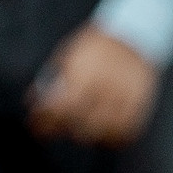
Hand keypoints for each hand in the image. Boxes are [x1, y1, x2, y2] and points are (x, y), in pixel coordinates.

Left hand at [29, 24, 161, 147]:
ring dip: (88, 136)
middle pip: (80, 123)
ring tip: (79, 131)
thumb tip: (32, 100)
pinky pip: (127, 130)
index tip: (36, 127)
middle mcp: (104, 87)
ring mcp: (124, 96)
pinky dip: (113, 138)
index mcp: (82, 74)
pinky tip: (103, 136)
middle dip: (62, 129)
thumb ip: (50, 79)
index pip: (60, 108)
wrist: (132, 34)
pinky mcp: (140, 102)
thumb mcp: (65, 56)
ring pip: (105, 131)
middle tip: (54, 128)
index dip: (44, 122)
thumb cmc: (94, 45)